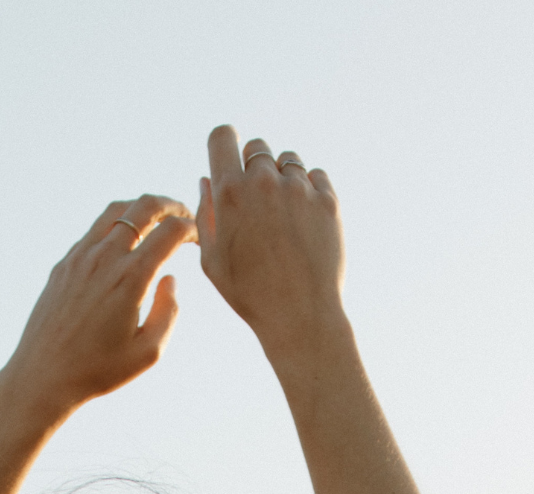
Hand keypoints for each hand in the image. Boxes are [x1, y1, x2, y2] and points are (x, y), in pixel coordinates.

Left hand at [0, 193, 195, 424]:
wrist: (44, 376)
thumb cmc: (98, 370)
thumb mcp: (148, 352)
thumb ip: (168, 312)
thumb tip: (169, 279)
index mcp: (131, 278)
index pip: (170, 232)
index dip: (191, 227)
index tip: (198, 237)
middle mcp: (105, 258)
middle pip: (144, 207)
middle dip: (170, 205)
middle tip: (183, 214)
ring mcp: (81, 256)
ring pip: (116, 210)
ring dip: (141, 208)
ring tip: (154, 219)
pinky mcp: (64, 263)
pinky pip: (95, 230)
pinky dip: (116, 225)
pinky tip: (123, 241)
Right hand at [197, 127, 345, 356]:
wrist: (300, 317)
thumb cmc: (250, 295)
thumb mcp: (212, 262)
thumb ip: (205, 215)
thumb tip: (208, 180)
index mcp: (230, 194)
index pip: (222, 136)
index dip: (223, 145)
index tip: (228, 159)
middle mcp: (264, 182)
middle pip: (256, 147)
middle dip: (253, 167)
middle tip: (257, 202)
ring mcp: (299, 189)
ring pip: (287, 159)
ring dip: (282, 178)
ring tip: (283, 215)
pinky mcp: (327, 200)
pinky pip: (315, 175)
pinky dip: (309, 190)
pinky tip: (303, 220)